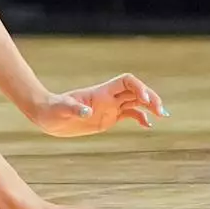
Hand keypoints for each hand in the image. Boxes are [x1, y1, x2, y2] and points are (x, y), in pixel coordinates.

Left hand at [30, 74, 167, 137]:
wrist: (47, 116)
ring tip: (162, 115)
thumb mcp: (60, 110)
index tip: (144, 101)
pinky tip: (148, 125)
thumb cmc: (52, 110)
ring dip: (150, 107)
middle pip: (136, 91)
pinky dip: (140, 118)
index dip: (138, 88)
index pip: (126, 82)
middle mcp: (108, 98)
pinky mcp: (108, 118)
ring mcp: (109, 107)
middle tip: (161, 111)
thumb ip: (74, 108)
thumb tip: (87, 111)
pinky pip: (129, 115)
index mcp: (100, 92)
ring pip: (135, 102)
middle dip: (150, 98)